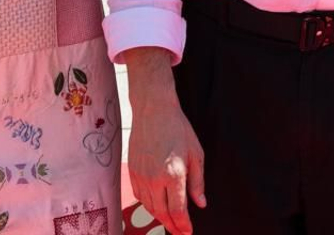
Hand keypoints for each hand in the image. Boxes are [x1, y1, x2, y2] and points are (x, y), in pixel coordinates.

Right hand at [127, 99, 206, 234]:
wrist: (153, 110)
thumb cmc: (177, 128)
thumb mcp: (196, 153)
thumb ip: (198, 182)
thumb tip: (201, 203)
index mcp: (174, 175)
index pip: (177, 210)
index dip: (183, 225)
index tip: (188, 231)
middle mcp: (155, 179)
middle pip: (162, 213)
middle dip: (172, 226)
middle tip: (180, 231)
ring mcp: (141, 176)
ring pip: (149, 207)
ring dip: (160, 217)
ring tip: (170, 221)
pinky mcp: (132, 171)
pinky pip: (140, 196)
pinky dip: (148, 205)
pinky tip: (156, 205)